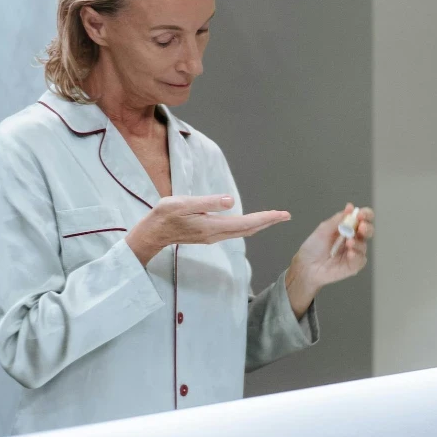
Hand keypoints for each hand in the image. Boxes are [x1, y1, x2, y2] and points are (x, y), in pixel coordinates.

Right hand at [126, 194, 289, 265]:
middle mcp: (216, 234)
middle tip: (286, 215)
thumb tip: (230, 201)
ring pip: (243, 231)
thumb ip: (208, 203)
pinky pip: (235, 231)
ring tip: (273, 218)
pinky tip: (251, 222)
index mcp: (213, 226)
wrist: (151, 234)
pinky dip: (248, 226)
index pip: (247, 223)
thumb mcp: (183, 204)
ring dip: (259, 224)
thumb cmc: (164, 216)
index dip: (266, 218)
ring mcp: (212, 236)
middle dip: (268, 222)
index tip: (282, 214)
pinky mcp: (208, 234)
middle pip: (249, 229)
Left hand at [285, 203, 374, 317]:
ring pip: (364, 245)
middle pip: (368, 231)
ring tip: (348, 242)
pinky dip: (357, 255)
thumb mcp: (324, 229)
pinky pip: (361, 259)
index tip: (361, 214)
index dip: (365, 214)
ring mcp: (354, 252)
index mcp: (347, 227)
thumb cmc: (314, 246)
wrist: (306, 265)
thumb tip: (350, 207)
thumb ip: (338, 219)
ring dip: (358, 242)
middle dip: (367, 227)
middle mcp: (354, 239)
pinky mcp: (353, 265)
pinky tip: (350, 254)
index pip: (362, 219)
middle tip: (361, 227)